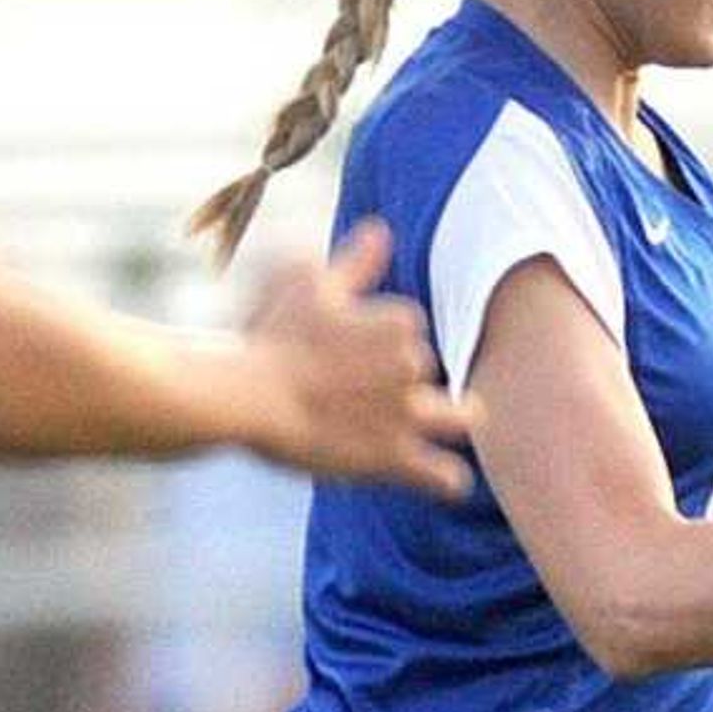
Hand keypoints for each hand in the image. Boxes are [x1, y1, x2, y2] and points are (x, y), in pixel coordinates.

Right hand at [239, 221, 478, 496]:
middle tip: (377, 387)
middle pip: (431, 370)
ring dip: (456, 418)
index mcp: (399, 322)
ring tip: (447, 421)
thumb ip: (354, 260)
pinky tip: (444, 479)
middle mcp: (413, 367)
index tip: (347, 347)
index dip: (380, 337)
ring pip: (463, 418)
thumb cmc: (271, 335)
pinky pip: (444, 477)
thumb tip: (382, 231)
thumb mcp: (307, 281)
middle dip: (410, 377)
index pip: (409, 327)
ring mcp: (407, 415)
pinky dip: (447, 480)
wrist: (248, 397)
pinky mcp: (393, 459)